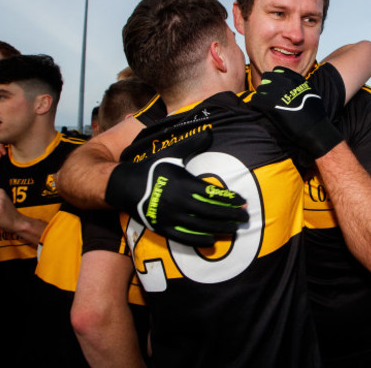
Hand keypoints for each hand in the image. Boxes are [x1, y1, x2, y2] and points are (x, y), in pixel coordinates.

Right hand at [105, 130, 248, 246]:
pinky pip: (185, 238)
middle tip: (246, 217)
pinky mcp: (163, 229)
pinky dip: (199, 240)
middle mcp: (180, 202)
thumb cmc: (152, 168)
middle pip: (212, 212)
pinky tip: (212, 240)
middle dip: (232, 215)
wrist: (125, 186)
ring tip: (234, 228)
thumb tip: (210, 130)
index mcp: (184, 183)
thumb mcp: (171, 153)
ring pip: (202, 226)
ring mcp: (172, 217)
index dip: (231, 199)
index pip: (214, 194)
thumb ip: (192, 144)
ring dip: (221, 228)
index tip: (243, 202)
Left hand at [249, 66, 342, 158]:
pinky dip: (257, 104)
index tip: (274, 86)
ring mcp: (277, 93)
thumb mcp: (310, 91)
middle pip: (266, 77)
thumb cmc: (314, 114)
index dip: (274, 78)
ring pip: (260, 89)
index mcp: (295, 79)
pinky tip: (262, 110)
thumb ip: (298, 84)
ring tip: (265, 105)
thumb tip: (289, 81)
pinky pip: (255, 100)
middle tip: (267, 95)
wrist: (315, 129)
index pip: (277, 70)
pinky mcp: (271, 105)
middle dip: (266, 85)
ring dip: (261, 96)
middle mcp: (285, 83)